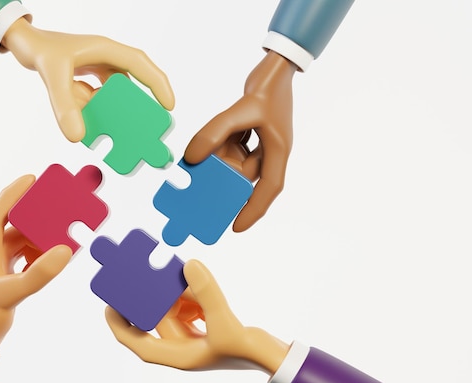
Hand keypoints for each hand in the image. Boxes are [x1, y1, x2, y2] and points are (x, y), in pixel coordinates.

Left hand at [0, 175, 72, 355]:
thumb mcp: (15, 292)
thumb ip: (39, 273)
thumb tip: (64, 250)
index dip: (13, 193)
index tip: (31, 178)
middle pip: (13, 219)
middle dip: (35, 210)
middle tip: (56, 200)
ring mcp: (0, 255)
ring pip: (24, 233)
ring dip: (42, 233)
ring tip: (60, 234)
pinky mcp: (10, 264)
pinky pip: (29, 246)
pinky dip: (42, 247)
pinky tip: (52, 255)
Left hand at [1, 17, 174, 141]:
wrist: (22, 42)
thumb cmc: (39, 48)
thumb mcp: (51, 75)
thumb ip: (64, 105)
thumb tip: (77, 137)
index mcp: (106, 49)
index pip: (140, 65)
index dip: (158, 85)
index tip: (168, 107)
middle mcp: (107, 58)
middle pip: (133, 84)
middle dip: (134, 106)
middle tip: (139, 127)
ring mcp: (100, 68)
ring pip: (115, 94)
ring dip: (108, 110)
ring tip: (104, 124)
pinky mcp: (91, 78)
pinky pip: (100, 98)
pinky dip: (93, 108)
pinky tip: (81, 112)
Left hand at [105, 259, 288, 373]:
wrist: (272, 356)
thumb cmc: (247, 350)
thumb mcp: (224, 321)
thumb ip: (207, 293)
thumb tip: (189, 264)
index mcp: (179, 356)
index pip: (140, 344)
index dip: (120, 327)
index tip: (108, 307)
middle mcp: (184, 348)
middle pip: (158, 321)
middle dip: (154, 299)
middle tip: (142, 276)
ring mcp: (197, 338)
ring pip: (176, 311)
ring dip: (179, 295)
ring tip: (180, 274)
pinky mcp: (209, 329)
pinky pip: (192, 308)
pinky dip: (194, 296)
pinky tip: (199, 283)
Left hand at [184, 50, 296, 231]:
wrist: (275, 67)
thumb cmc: (268, 89)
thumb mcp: (242, 110)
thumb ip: (216, 132)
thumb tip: (193, 157)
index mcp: (278, 151)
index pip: (268, 189)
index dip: (253, 210)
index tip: (236, 227)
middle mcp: (270, 152)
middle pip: (246, 176)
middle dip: (225, 180)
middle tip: (201, 188)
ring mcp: (261, 144)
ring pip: (236, 161)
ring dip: (219, 158)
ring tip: (199, 157)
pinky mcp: (252, 134)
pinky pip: (232, 148)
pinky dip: (220, 146)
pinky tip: (205, 143)